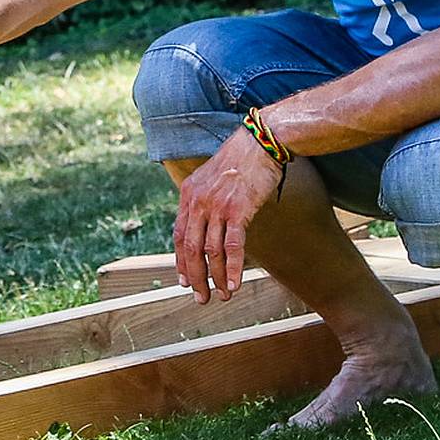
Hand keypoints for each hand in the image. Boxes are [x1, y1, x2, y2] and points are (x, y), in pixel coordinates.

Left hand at [171, 129, 283, 302]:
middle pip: (191, 248)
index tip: (183, 281)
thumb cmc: (241, 160)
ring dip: (215, 278)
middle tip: (200, 297)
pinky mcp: (238, 210)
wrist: (260, 142)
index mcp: (188, 195)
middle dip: (194, 277)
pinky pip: (232, 246)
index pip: (179, 236)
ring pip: (210, 251)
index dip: (181, 262)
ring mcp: (217, 207)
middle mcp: (198, 202)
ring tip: (221, 295)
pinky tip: (233, 284)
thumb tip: (205, 224)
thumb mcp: (211, 178)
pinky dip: (231, 269)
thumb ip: (203, 200)